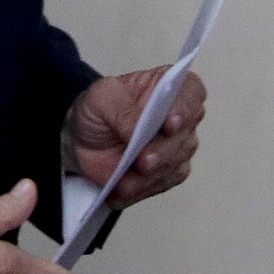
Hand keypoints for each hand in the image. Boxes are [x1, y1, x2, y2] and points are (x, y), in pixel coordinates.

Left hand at [64, 67, 205, 209]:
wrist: (83, 139)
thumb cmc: (99, 109)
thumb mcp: (101, 98)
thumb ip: (121, 110)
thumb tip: (136, 130)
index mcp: (166, 86)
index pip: (191, 91)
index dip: (185, 106)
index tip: (170, 122)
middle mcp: (180, 117)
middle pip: (185, 133)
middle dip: (164, 149)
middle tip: (145, 159)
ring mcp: (177, 147)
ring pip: (175, 163)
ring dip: (151, 173)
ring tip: (126, 179)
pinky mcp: (168, 173)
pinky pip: (161, 183)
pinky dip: (140, 187)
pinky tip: (122, 187)